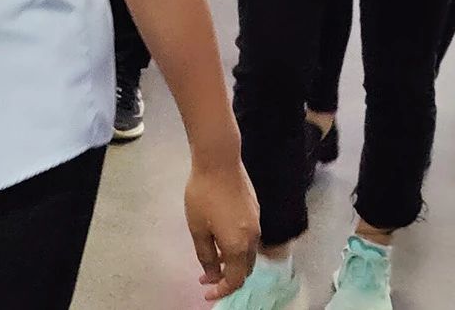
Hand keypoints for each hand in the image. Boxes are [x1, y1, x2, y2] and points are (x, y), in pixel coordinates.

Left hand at [187, 159, 260, 300]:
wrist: (219, 162)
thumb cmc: (203, 195)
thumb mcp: (198, 229)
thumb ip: (205, 255)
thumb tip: (211, 274)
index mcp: (238, 247)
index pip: (235, 280)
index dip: (222, 290)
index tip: (207, 293)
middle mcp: (253, 239)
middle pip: (244, 269)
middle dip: (226, 277)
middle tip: (206, 277)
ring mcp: (256, 224)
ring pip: (247, 253)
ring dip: (231, 261)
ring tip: (211, 258)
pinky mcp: (255, 212)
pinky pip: (248, 239)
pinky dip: (236, 246)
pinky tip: (220, 237)